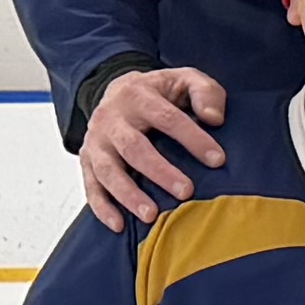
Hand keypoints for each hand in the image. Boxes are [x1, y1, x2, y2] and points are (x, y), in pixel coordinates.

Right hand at [75, 64, 226, 230]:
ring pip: (108, 169)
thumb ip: (204, 92)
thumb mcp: (184, 80)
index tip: (218, 160)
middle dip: (159, 171)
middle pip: (134, 147)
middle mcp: (112, 118)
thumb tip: (214, 118)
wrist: (117, 89)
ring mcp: (97, 140)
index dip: (192, 138)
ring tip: (151, 215)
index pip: (167, 117)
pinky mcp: (87, 159)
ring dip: (128, 194)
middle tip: (186, 192)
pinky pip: (90, 184)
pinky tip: (119, 224)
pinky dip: (101, 206)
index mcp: (139, 96)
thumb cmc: (161, 92)